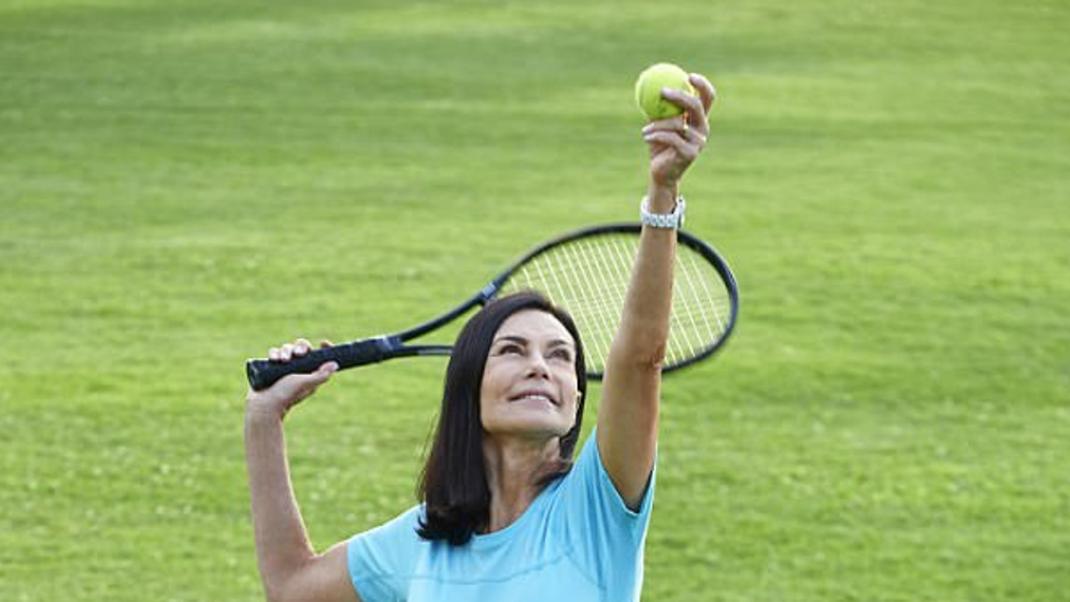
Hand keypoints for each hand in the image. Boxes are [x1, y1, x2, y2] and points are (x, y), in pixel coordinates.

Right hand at [245, 338, 336, 420]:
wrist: (265, 405)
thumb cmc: (286, 395)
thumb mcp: (306, 384)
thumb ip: (321, 375)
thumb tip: (335, 364)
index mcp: (309, 372)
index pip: (317, 356)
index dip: (322, 349)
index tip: (324, 343)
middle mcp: (297, 368)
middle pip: (302, 348)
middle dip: (300, 347)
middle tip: (298, 354)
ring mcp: (284, 366)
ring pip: (287, 348)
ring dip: (286, 350)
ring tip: (283, 360)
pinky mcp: (271, 366)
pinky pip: (274, 352)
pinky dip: (274, 353)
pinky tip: (274, 359)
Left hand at [641, 73, 715, 188]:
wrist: (661, 174)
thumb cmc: (659, 147)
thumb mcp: (658, 125)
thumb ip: (659, 108)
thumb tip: (649, 85)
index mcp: (699, 119)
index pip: (707, 98)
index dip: (702, 85)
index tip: (689, 76)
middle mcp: (703, 129)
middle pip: (697, 106)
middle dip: (681, 96)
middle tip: (663, 91)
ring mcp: (699, 142)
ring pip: (678, 123)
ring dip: (657, 124)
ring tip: (645, 129)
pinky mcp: (690, 153)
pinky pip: (671, 138)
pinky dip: (656, 135)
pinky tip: (645, 136)